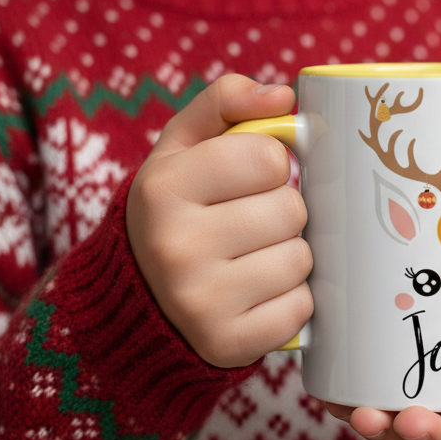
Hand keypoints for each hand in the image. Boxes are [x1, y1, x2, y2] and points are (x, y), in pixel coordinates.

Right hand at [126, 74, 313, 367]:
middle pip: (291, 209)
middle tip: (253, 222)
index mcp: (164, 187)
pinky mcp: (227, 344)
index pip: (269, 157)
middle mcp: (176, 245)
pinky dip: (290, 301)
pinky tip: (258, 295)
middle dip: (284, 212)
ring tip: (254, 258)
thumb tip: (283, 95)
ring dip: (290, 256)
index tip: (252, 178)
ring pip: (301, 259)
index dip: (273, 165)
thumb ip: (225, 103)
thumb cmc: (177, 210)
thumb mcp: (181, 149)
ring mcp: (200, 301)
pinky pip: (300, 309)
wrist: (139, 302)